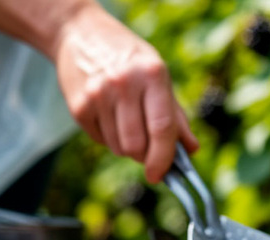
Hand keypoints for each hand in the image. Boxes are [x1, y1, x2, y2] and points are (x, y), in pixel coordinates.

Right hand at [50, 5, 197, 181]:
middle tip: (148, 149)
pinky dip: (109, 138)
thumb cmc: (129, 59)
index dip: (164, 158)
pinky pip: (100, 140)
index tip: (162, 175)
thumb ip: (176, 115)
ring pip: (118, 148)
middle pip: (137, 145)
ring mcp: (98, 95)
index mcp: (152, 75)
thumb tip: (191, 150)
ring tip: (128, 124)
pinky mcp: (78, 106)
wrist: (80, 34)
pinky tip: (109, 117)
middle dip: (145, 157)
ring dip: (127, 148)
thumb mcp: (158, 76)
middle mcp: (124, 84)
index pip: (162, 128)